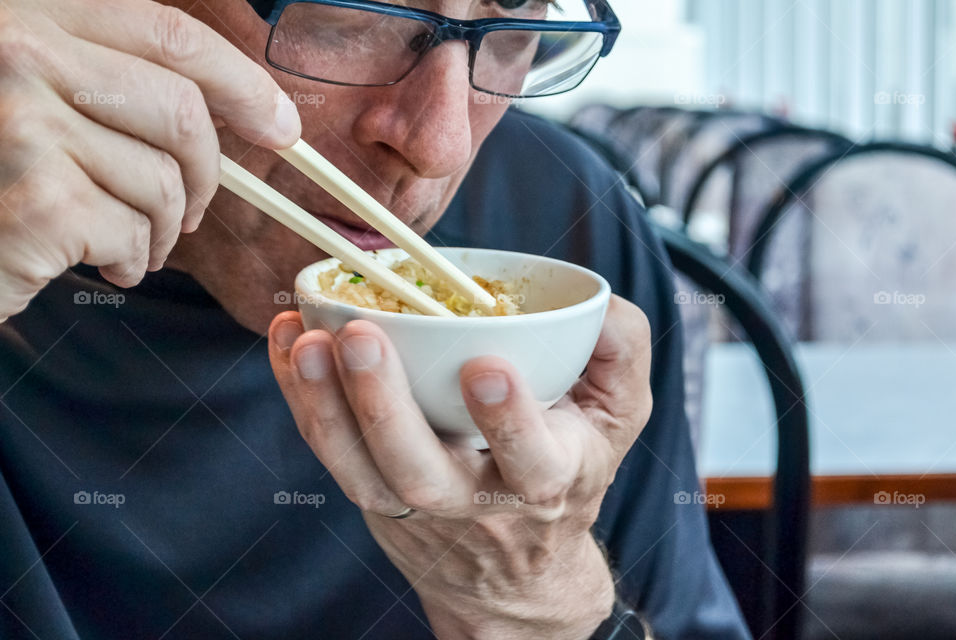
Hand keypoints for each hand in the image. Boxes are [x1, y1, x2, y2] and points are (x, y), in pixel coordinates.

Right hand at [0, 0, 300, 320]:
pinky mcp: (38, 201)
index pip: (168, 33)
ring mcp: (23, 125)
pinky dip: (133, 262)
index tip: (279, 124)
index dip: (240, 81)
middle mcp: (20, 55)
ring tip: (127, 244)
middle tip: (192, 212)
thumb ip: (122, 85)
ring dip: (162, 230)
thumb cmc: (5, 177)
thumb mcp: (46, 100)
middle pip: (180, 110)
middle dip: (205, 174)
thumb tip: (253, 111)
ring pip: (161, 181)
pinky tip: (100, 265)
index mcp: (32, 17)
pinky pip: (134, 233)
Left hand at [268, 295, 652, 638]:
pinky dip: (303, 400)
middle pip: (421, 472)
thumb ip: (622, 353)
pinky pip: (330, 454)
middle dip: (386, 407)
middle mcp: (476, 502)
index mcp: (547, 480)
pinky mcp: (373, 497)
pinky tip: (290, 343)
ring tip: (307, 340)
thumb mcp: (620, 415)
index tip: (486, 368)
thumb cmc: (570, 463)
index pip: (532, 462)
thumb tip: (597, 304)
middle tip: (361, 338)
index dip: (509, 423)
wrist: (515, 566)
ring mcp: (414, 506)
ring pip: (362, 471)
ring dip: (327, 406)